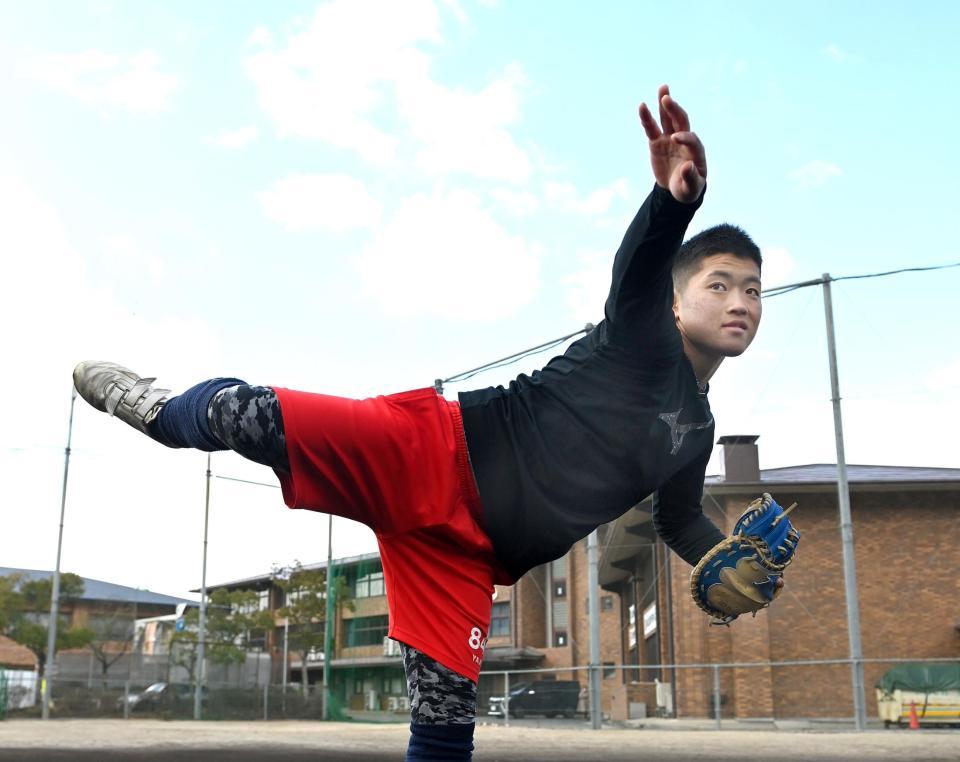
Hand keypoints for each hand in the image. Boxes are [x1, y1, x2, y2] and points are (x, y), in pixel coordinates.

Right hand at [639, 85, 706, 203]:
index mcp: (695, 151)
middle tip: (667, 98)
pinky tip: (642, 106)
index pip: (691, 139)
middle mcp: (684, 140)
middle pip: (681, 121)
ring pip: (668, 119)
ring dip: (665, 105)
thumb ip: (690, 177)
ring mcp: (669, 139)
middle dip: (675, 110)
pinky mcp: (657, 142)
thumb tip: (687, 166)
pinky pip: (651, 129)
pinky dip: (647, 118)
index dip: (685, 137)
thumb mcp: (691, 188)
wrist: (678, 189)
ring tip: (663, 88)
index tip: (675, 138)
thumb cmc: (688, 188)